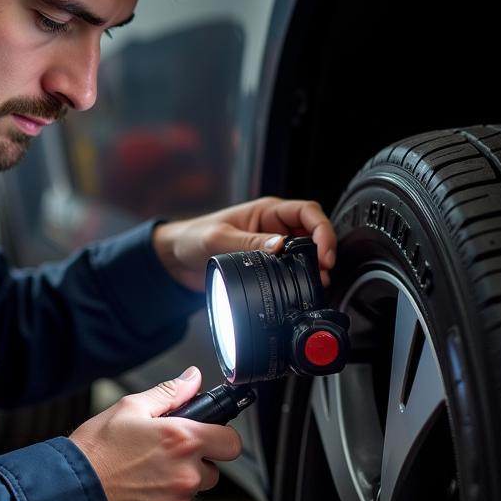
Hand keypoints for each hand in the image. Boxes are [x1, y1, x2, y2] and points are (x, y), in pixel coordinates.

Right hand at [69, 368, 241, 500]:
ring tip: (140, 477)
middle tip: (160, 456)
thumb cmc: (94, 453)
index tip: (209, 437)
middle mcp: (185, 475)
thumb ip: (168, 393)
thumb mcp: (128, 409)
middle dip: (193, 464)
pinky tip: (135, 496)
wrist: (68, 497)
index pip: (231, 442)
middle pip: (212, 471)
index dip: (220, 437)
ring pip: (190, 494)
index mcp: (182, 440)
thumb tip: (192, 379)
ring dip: (174, 487)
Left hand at [152, 196, 336, 291]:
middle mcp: (274, 227)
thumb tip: (280, 246)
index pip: (307, 211)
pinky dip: (299, 277)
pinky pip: (290, 269)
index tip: (324, 253)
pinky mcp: (266, 265)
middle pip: (312, 233)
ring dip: (313, 267)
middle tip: (323, 272)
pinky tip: (300, 288)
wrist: (176, 259)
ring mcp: (271, 247)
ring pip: (305, 253)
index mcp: (267, 211)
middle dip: (322, 251)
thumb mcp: (218, 238)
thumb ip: (248, 242)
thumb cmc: (192, 238)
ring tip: (315, 283)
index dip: (322, 230)